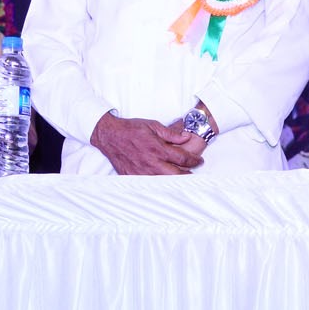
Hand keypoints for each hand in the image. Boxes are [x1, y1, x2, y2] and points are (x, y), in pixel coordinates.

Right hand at [89, 111, 205, 175]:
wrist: (109, 136)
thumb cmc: (130, 129)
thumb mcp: (152, 125)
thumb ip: (171, 133)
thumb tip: (186, 137)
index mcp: (158, 149)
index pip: (183, 158)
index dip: (194, 160)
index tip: (198, 161)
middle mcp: (152, 163)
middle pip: (177, 175)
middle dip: (188, 174)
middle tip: (193, 172)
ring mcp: (142, 172)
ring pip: (165, 182)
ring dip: (175, 181)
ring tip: (182, 179)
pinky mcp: (133, 177)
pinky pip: (150, 184)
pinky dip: (159, 184)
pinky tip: (163, 182)